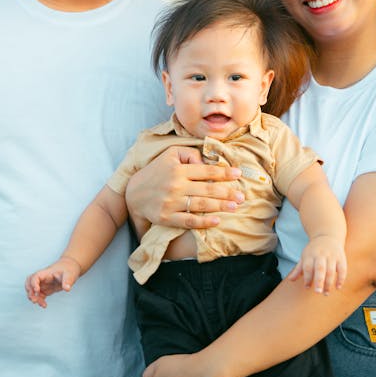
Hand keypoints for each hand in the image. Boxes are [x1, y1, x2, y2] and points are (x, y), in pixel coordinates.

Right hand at [25, 256, 80, 307]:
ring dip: (33, 297)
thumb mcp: (70, 274)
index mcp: (46, 273)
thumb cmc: (69, 269)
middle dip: (29, 291)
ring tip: (40, 304)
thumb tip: (67, 289)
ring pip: (32, 290)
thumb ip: (67, 281)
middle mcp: (43, 278)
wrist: (70, 267)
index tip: (37, 291)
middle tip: (34, 299)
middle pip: (29, 282)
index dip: (34, 283)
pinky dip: (39, 300)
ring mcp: (44, 284)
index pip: (35, 276)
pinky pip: (39, 295)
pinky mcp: (46, 289)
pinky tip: (44, 305)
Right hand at [125, 145, 243, 234]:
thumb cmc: (156, 171)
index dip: (224, 173)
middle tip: (242, 196)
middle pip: (207, 190)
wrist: (134, 193)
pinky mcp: (167, 218)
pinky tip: (217, 221)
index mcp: (178, 170)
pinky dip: (203, 222)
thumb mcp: (170, 154)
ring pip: (201, 205)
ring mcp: (171, 203)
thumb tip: (205, 162)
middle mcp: (176, 186)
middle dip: (227, 193)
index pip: (206, 171)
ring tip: (235, 206)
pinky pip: (188, 221)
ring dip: (220, 206)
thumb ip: (189, 154)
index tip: (238, 174)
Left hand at [287, 235, 346, 294]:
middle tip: (317, 292)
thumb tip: (290, 280)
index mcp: (310, 254)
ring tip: (326, 293)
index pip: (308, 267)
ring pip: (331, 270)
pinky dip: (341, 279)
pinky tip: (338, 287)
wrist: (328, 236)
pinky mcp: (340, 257)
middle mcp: (321, 254)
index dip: (307, 278)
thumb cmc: (314, 250)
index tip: (307, 287)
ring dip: (329, 283)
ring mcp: (331, 256)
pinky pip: (342, 269)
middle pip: (320, 268)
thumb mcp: (305, 256)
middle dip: (319, 281)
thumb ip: (298, 269)